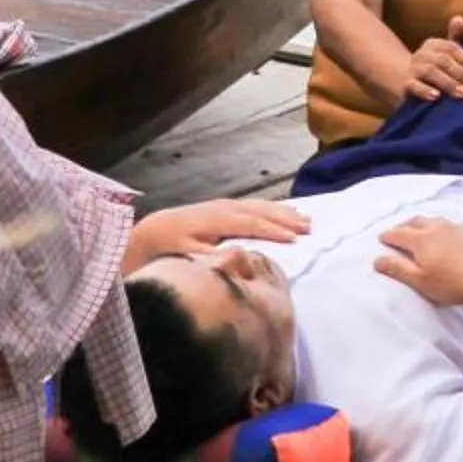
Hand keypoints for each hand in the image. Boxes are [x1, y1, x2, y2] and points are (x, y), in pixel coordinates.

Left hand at [132, 198, 307, 261]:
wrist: (154, 231)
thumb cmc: (170, 248)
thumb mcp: (186, 255)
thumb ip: (211, 257)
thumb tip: (235, 256)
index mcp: (216, 220)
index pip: (251, 224)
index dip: (274, 231)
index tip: (295, 240)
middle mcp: (223, 208)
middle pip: (260, 211)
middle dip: (285, 218)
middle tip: (309, 228)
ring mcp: (224, 205)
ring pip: (259, 205)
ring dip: (283, 211)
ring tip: (305, 219)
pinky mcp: (223, 207)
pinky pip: (253, 205)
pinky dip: (272, 208)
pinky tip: (284, 212)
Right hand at [374, 216, 462, 308]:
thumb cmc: (451, 284)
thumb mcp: (420, 281)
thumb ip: (397, 269)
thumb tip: (376, 260)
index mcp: (421, 240)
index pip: (398, 234)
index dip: (388, 236)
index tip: (382, 239)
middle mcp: (436, 228)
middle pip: (415, 222)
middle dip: (403, 226)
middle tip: (397, 232)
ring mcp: (455, 227)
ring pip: (433, 219)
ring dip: (422, 223)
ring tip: (418, 229)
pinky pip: (450, 223)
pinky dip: (440, 226)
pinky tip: (445, 233)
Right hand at [405, 17, 462, 101]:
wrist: (402, 80)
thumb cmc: (433, 66)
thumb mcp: (446, 53)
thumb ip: (457, 38)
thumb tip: (460, 18)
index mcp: (434, 44)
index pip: (451, 47)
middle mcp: (423, 54)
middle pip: (443, 60)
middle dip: (461, 72)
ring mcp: (413, 69)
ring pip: (430, 72)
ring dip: (448, 82)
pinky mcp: (405, 84)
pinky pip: (414, 86)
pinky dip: (425, 90)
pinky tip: (436, 97)